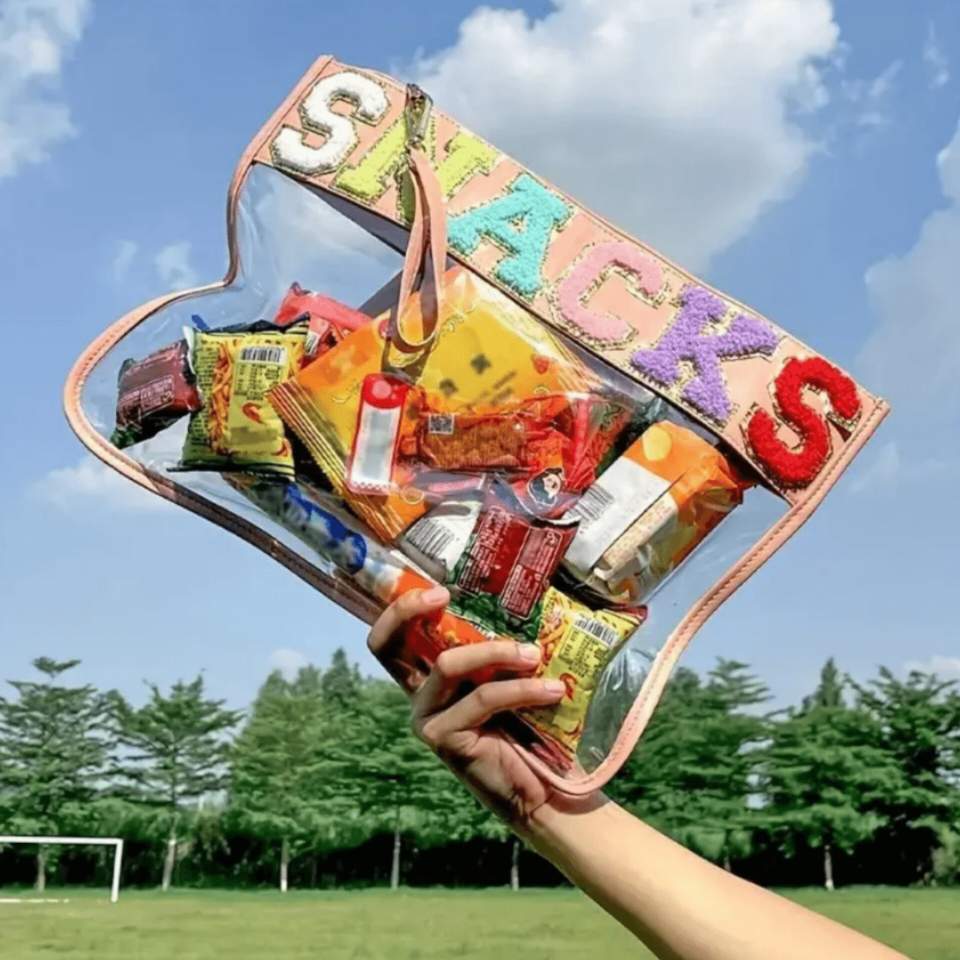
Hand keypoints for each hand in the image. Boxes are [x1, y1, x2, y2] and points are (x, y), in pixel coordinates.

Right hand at [367, 585, 567, 827]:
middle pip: (387, 645)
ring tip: (537, 657)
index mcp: (430, 676)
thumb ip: (499, 651)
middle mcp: (420, 695)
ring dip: (498, 653)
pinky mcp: (443, 737)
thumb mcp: (507, 678)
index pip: (392, 638)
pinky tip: (552, 690)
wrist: (545, 788)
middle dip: (407, 610)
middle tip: (444, 594)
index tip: (439, 588)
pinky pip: (483, 697)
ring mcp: (427, 717)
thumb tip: (524, 599)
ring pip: (449, 663)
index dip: (400, 607)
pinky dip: (522, 689)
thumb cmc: (530, 728)